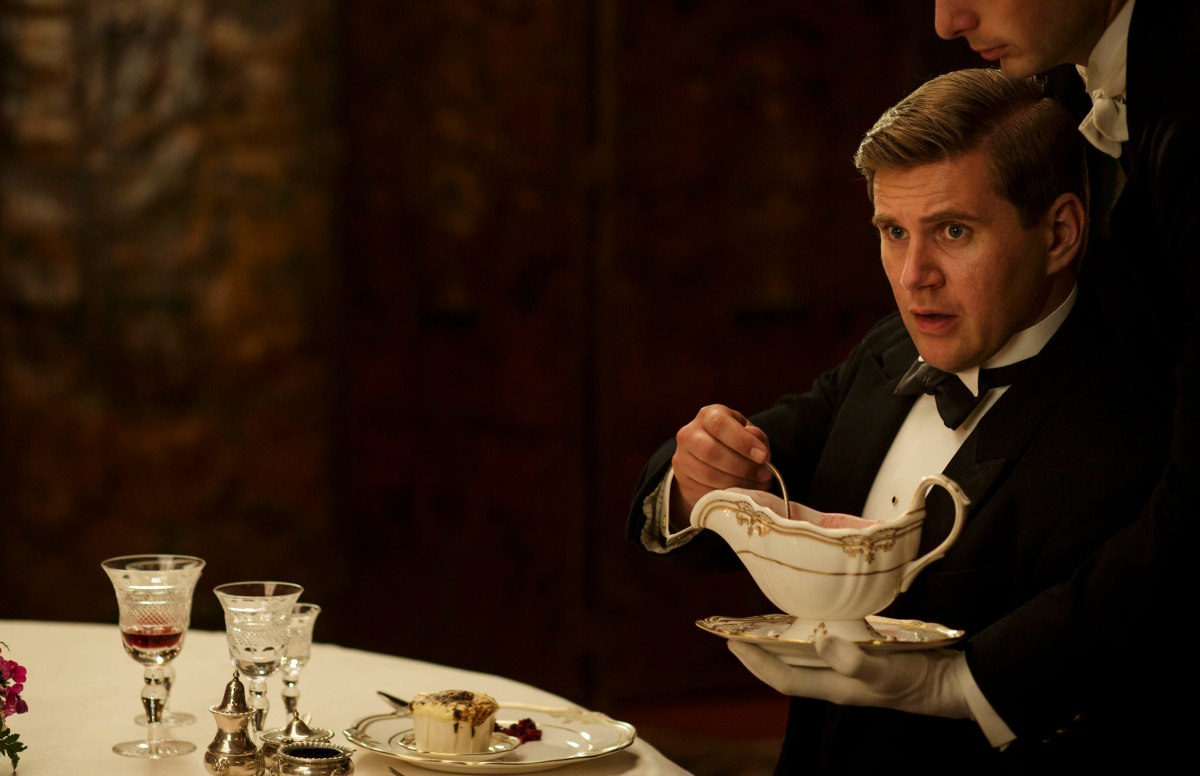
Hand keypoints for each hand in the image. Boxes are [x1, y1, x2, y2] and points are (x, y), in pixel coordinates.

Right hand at [670, 404, 773, 515]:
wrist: (708, 458)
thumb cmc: (733, 441)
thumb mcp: (747, 432)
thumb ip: (755, 435)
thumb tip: (756, 441)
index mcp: (707, 416)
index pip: (720, 425)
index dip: (743, 441)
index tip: (763, 456)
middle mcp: (689, 434)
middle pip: (711, 451)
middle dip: (742, 466)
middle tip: (764, 475)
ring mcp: (682, 459)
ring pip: (708, 475)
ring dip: (737, 484)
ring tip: (757, 486)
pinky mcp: (682, 481)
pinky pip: (703, 492)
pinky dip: (725, 496)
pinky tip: (740, 495)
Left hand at [728, 633, 970, 719]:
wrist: (952, 683)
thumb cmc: (916, 679)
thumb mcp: (884, 669)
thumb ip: (852, 659)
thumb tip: (819, 641)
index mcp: (833, 687)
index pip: (783, 678)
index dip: (755, 662)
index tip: (730, 642)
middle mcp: (835, 680)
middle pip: (788, 668)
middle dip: (761, 651)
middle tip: (737, 628)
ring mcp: (849, 669)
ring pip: (804, 657)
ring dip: (783, 642)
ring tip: (764, 621)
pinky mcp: (862, 656)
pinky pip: (826, 646)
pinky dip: (812, 632)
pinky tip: (812, 617)